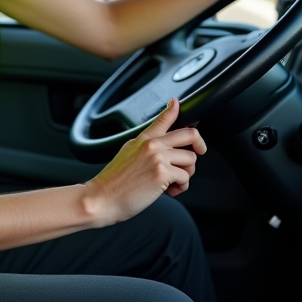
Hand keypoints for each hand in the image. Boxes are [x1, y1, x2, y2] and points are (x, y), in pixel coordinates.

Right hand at [82, 99, 204, 226]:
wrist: (102, 198)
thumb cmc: (113, 183)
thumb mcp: (127, 155)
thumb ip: (145, 148)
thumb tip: (163, 151)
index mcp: (143, 139)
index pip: (163, 119)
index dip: (173, 109)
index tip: (176, 103)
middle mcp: (152, 145)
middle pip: (189, 134)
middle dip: (200, 145)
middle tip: (198, 153)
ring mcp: (158, 157)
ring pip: (191, 159)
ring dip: (187, 174)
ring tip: (173, 182)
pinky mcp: (162, 173)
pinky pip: (185, 177)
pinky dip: (181, 187)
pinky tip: (169, 191)